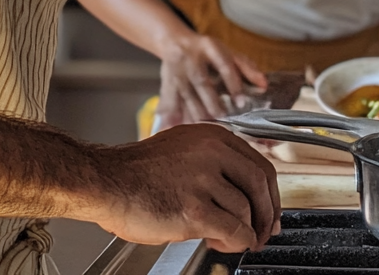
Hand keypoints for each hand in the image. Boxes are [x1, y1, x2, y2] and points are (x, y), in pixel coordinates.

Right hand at [91, 123, 280, 251]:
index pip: (259, 163)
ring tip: (227, 239)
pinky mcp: (194, 209)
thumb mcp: (183, 149)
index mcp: (211, 135)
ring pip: (246, 212)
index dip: (271, 193)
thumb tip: (245, 192)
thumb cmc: (139, 171)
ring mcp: (203, 179)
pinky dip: (235, 242)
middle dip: (267, 215)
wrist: (107, 181)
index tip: (271, 211)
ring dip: (244, 232)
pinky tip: (221, 243)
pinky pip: (233, 231)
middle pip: (260, 185)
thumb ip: (214, 161)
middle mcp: (211, 152)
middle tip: (264, 233)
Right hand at [157, 33, 266, 126]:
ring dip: (196, 113)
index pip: (223, 64)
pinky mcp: (166, 82)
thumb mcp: (227, 52)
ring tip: (207, 130)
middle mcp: (190, 57)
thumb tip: (264, 85)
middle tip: (223, 119)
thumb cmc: (207, 51)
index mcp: (209, 46)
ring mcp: (176, 70)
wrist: (174, 41)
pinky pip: (169, 100)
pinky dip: (172, 116)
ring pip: (185, 94)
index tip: (241, 103)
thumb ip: (246, 67)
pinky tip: (175, 129)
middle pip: (201, 81)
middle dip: (211, 102)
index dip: (232, 83)